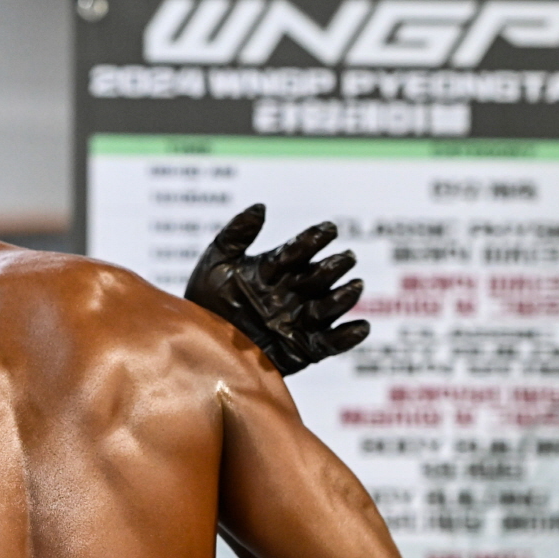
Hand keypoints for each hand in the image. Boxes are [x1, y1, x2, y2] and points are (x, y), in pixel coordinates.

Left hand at [184, 203, 368, 374]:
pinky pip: (330, 344)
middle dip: (332, 268)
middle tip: (345, 258)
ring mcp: (298, 321)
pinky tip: (361, 326)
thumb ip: (236, 234)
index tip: (328, 229)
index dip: (313, 240)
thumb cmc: (205, 302)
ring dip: (343, 297)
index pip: (297, 251)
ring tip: (354, 286)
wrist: (197, 345)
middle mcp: (291, 293)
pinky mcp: (303, 349)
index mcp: (274, 270)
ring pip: (327, 307)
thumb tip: (261, 208)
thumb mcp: (216, 264)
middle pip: (317, 278)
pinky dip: (347, 337)